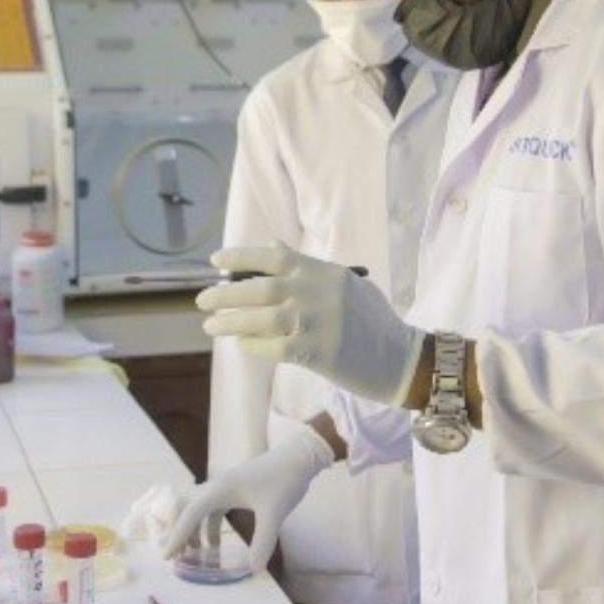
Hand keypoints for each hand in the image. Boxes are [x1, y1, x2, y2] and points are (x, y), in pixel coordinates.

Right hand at [159, 427, 332, 568]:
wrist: (299, 457)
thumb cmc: (285, 480)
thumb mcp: (275, 514)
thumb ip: (263, 542)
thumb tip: (254, 569)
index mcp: (221, 489)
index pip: (190, 514)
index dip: (177, 536)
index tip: (167, 557)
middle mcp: (217, 486)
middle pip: (185, 508)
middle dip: (178, 532)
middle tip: (177, 556)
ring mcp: (225, 487)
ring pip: (197, 509)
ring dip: (192, 530)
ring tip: (194, 555)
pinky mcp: (234, 489)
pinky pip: (211, 509)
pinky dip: (207, 527)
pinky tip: (214, 544)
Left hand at [197, 245, 425, 404]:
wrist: (401, 358)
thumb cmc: (373, 321)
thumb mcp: (346, 284)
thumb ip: (310, 267)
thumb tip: (273, 245)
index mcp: (324, 271)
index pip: (274, 256)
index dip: (241, 256)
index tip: (215, 261)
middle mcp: (318, 291)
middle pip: (260, 288)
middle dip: (225, 294)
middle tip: (202, 301)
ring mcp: (318, 321)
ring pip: (261, 318)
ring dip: (230, 322)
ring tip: (210, 326)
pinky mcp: (318, 352)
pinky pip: (274, 347)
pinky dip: (253, 345)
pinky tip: (241, 345)